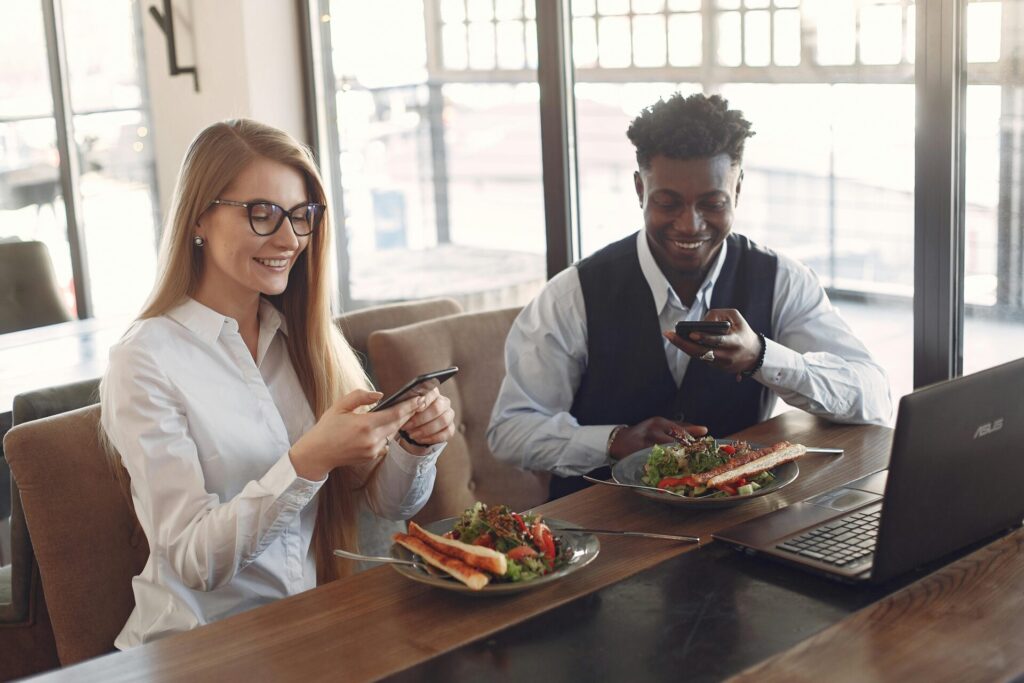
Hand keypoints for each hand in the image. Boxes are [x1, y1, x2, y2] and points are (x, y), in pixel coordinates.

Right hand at [290, 389, 425, 479]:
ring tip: (406, 411)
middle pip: (397, 424)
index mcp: (364, 425)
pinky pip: (385, 442)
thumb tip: (380, 394)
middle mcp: (371, 439)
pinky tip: (388, 425)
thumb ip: (360, 396)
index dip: (409, 406)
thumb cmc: (327, 427)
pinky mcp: (372, 457)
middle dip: (408, 413)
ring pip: (392, 433)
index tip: (419, 398)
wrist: (318, 454)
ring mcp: (373, 450)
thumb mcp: (340, 406)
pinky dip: (387, 433)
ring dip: (398, 423)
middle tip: (418, 402)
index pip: (394, 414)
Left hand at [396, 387, 454, 454]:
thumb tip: (410, 400)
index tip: (415, 409)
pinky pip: (446, 433)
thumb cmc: (409, 415)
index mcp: (433, 393)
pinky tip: (420, 439)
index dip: (424, 401)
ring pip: (443, 421)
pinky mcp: (450, 428)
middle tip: (407, 426)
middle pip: (438, 408)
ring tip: (412, 434)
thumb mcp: (405, 407)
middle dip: (421, 419)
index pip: (432, 393)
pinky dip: (432, 438)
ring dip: (426, 430)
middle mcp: (444, 402)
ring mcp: (449, 415)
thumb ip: (408, 403)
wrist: (413, 429)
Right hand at [608, 418, 707, 459]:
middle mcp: (653, 431)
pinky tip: (675, 470)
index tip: (706, 445)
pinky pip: (658, 463)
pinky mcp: (640, 457)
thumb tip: (704, 430)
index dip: (694, 439)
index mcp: (659, 422)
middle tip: (701, 459)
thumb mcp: (660, 425)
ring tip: (691, 465)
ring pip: (668, 453)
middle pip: (676, 442)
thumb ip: (680, 427)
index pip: (681, 431)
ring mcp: (646, 444)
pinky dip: (667, 466)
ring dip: (680, 460)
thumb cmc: (644, 433)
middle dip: (689, 451)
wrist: (619, 441)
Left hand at [664, 308, 761, 374]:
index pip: (719, 341)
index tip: (692, 333)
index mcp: (735, 342)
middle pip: (702, 352)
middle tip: (670, 335)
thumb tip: (702, 321)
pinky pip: (700, 357)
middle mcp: (727, 356)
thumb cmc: (742, 332)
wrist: (754, 355)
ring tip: (671, 336)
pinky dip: (690, 349)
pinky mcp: (716, 368)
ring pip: (699, 356)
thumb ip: (720, 314)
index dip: (705, 338)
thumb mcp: (736, 318)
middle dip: (684, 344)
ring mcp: (721, 364)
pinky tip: (679, 341)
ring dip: (683, 346)